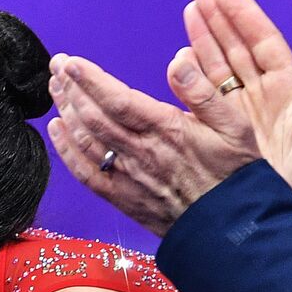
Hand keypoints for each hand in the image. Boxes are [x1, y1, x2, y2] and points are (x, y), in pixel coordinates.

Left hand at [47, 37, 259, 235]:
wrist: (232, 230)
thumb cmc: (236, 175)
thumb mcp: (236, 126)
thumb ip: (204, 92)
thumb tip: (178, 60)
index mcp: (167, 130)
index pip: (117, 99)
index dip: (89, 79)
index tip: (70, 61)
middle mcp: (142, 153)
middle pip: (93, 116)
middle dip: (70, 88)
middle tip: (56, 66)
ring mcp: (128, 177)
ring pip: (85, 140)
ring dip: (65, 111)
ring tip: (55, 88)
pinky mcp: (122, 198)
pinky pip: (85, 173)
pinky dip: (66, 150)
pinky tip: (56, 130)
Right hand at [193, 0, 291, 209]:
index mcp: (291, 90)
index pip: (264, 43)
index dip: (244, 17)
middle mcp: (262, 97)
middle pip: (236, 49)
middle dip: (218, 20)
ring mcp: (238, 116)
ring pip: (216, 68)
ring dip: (202, 39)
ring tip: (189, 12)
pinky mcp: (219, 136)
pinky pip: (200, 101)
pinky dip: (188, 78)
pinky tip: (179, 59)